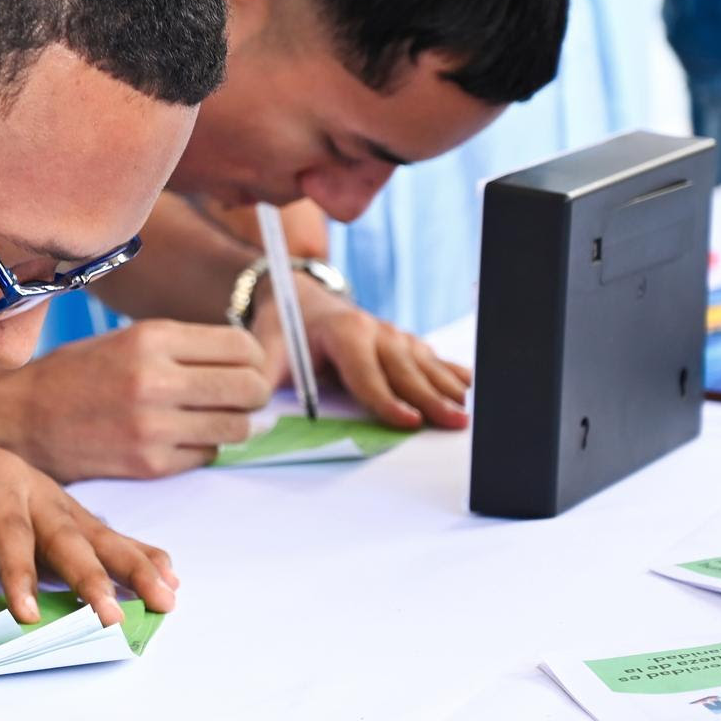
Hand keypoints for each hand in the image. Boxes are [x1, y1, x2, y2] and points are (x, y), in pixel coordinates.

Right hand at [0, 319, 270, 480]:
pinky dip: (202, 446)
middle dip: (254, 393)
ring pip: (236, 427)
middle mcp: (156, 380)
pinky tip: (178, 435)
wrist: (20, 419)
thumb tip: (252, 367)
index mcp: (152, 338)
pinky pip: (207, 454)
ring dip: (233, 423)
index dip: (254, 358)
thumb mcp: (128, 339)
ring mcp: (153, 427)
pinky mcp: (148, 464)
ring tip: (211, 416)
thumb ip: (186, 348)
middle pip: (250, 388)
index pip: (242, 347)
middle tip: (241, 395)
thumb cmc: (77, 374)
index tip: (245, 365)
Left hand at [0, 441, 178, 626]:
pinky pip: (110, 535)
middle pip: (68, 536)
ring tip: (166, 596)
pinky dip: (142, 554)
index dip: (20, 574)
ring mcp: (61, 501)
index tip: (29, 615)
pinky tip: (170, 575)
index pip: (11, 532)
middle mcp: (36, 487)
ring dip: (136, 568)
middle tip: (112, 617)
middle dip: (92, 578)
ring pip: (102, 535)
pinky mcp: (74, 515)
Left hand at [251, 275, 471, 429]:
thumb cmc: (284, 329)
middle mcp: (373, 328)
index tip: (407, 422)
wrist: (299, 298)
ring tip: (465, 410)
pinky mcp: (401, 340)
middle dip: (429, 398)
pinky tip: (470, 385)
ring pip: (422, 363)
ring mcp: (391, 333)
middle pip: (404, 369)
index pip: (366, 372)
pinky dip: (450, 371)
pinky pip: (430, 357)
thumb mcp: (266, 349)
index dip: (386, 399)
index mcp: (341, 331)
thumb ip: (261, 378)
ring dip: (446, 387)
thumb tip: (250, 411)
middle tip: (453, 422)